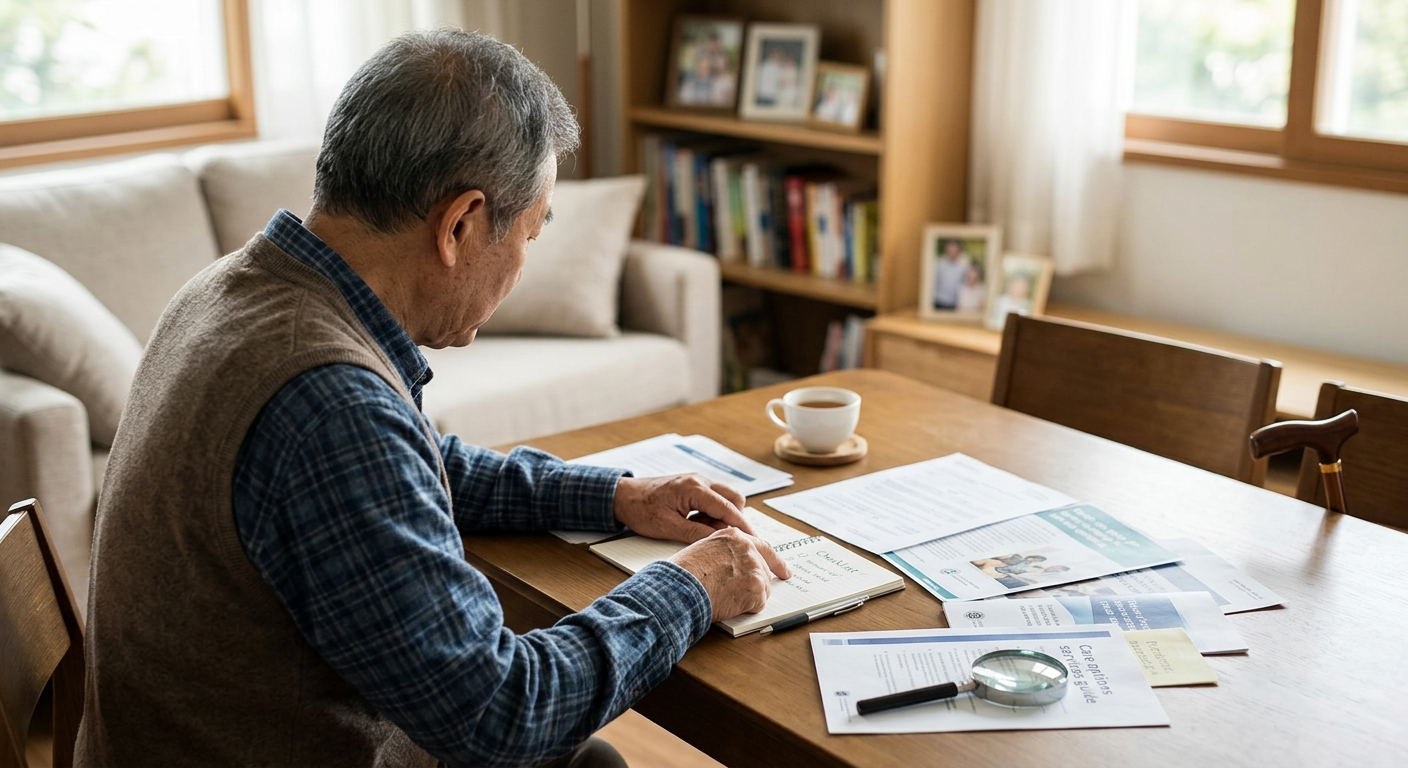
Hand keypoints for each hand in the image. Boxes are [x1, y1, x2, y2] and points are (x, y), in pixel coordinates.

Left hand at [614, 474, 751, 543]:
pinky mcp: (694, 486)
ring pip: (726, 498)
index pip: (728, 508)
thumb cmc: (640, 509)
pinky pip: (714, 498)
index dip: (743, 526)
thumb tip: (720, 540)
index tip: (753, 540)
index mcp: (694, 489)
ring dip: (722, 516)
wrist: (622, 496)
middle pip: (734, 499)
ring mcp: (698, 481)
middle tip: (724, 537)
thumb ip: (697, 533)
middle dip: (735, 519)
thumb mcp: (668, 527)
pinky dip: (712, 512)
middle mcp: (700, 480)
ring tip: (703, 530)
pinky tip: (697, 524)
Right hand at [668, 527, 792, 621]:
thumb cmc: (683, 573)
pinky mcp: (756, 588)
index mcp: (734, 537)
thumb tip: (733, 567)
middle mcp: (748, 548)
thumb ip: (724, 553)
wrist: (680, 587)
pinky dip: (746, 609)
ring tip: (726, 597)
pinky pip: (758, 604)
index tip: (785, 570)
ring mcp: (754, 568)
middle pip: (764, 571)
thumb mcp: (703, 550)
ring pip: (762, 589)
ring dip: (749, 597)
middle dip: (758, 584)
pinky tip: (729, 604)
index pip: (763, 547)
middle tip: (753, 595)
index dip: (775, 562)